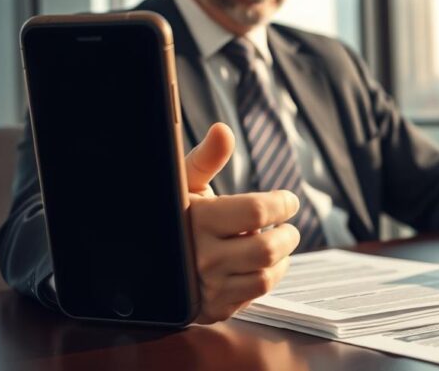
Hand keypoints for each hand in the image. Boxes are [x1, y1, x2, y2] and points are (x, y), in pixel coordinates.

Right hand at [184, 123, 300, 323]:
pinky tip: (261, 263)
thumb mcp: (186, 183)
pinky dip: (267, 277)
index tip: (288, 200)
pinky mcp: (214, 308)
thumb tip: (223, 130)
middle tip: (287, 225)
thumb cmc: (177, 213)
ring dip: (282, 258)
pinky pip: (255, 295)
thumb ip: (207, 157)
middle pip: (267, 248)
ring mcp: (208, 287)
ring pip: (266, 276)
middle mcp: (202, 257)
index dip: (281, 203)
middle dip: (287, 234)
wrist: (149, 257)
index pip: (256, 210)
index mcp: (197, 220)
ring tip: (277, 243)